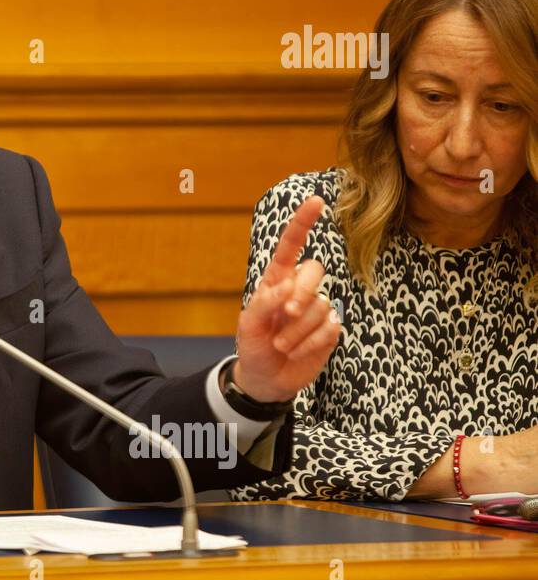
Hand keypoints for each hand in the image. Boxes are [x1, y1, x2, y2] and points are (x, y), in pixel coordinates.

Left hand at [233, 195, 340, 402]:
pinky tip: (297, 352)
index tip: (315, 200)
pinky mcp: (330, 330)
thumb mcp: (249, 325)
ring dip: (298, 330)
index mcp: (276, 280)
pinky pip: (330, 329)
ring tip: (282, 344)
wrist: (265, 379)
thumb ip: (265, 303)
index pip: (290, 246)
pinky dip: (310, 343)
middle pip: (315, 271)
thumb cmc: (253, 346)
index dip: (302, 223)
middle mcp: (299, 289)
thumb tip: (286, 287)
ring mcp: (317, 309)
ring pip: (321, 306)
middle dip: (302, 293)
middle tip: (286, 313)